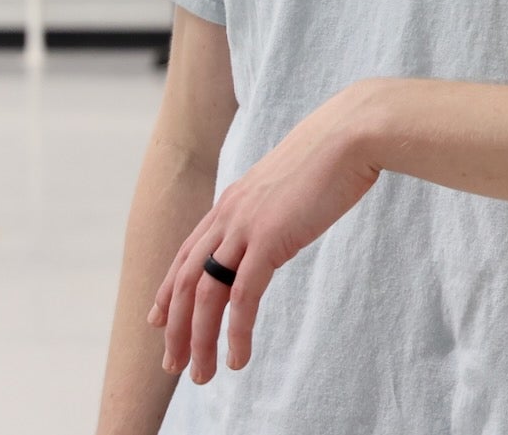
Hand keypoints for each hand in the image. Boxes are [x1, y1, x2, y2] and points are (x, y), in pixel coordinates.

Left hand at [145, 81, 386, 384]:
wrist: (350, 133)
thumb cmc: (331, 157)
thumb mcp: (290, 186)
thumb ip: (274, 207)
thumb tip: (278, 223)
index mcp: (232, 202)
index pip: (186, 254)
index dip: (167, 290)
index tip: (157, 321)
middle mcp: (228, 215)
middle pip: (184, 280)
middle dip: (175, 327)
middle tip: (173, 365)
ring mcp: (245, 226)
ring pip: (204, 294)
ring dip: (199, 340)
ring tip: (202, 375)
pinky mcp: (269, 238)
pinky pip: (243, 296)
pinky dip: (236, 332)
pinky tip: (238, 359)